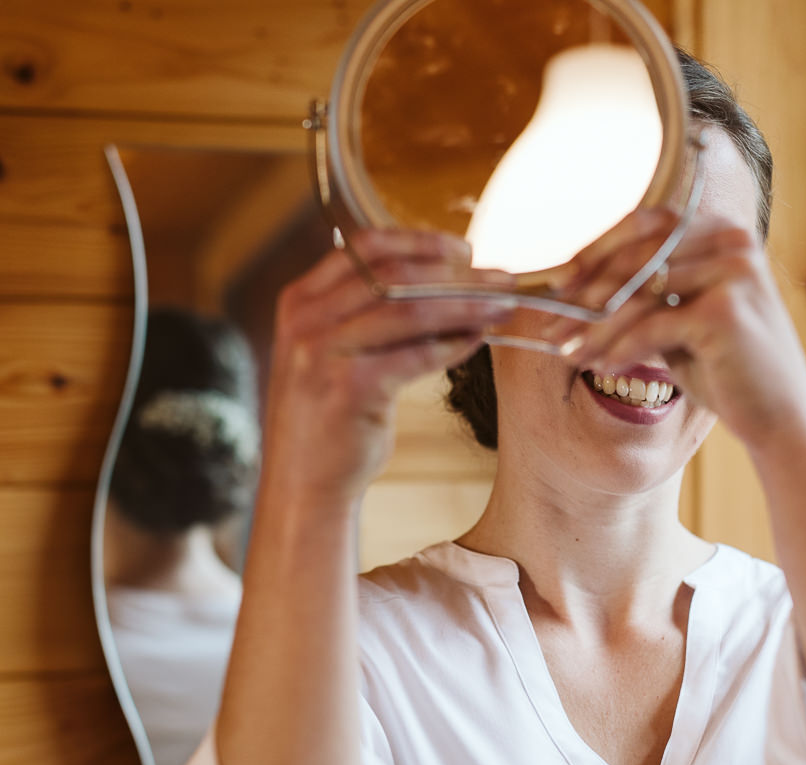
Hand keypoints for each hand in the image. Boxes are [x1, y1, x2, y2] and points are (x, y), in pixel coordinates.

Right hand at [267, 230, 516, 500]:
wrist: (303, 481)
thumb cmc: (330, 415)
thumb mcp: (335, 351)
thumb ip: (366, 314)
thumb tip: (443, 281)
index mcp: (302, 299)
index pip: (368, 247)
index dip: (422, 242)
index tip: (466, 250)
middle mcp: (306, 318)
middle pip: (394, 274)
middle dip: (457, 273)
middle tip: (502, 279)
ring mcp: (322, 352)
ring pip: (409, 310)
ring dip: (465, 305)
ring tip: (503, 307)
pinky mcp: (348, 388)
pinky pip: (414, 355)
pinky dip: (453, 345)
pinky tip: (478, 340)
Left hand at [560, 209, 805, 453]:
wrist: (781, 417)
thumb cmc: (726, 369)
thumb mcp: (682, 319)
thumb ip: (646, 294)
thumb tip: (574, 287)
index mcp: (724, 232)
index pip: (647, 224)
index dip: (597, 250)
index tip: (559, 282)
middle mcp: (733, 242)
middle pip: (638, 255)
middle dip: (588, 293)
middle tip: (553, 325)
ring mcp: (734, 273)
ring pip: (640, 294)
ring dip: (596, 327)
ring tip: (568, 353)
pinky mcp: (726, 312)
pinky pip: (653, 327)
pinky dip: (622, 348)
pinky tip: (603, 368)